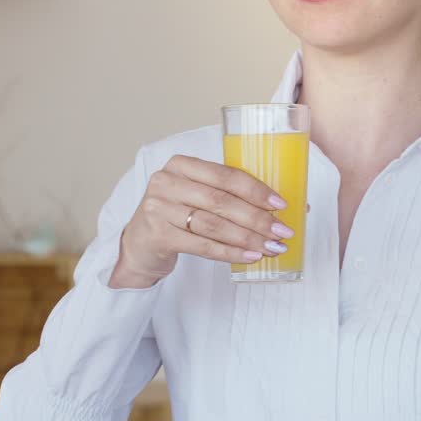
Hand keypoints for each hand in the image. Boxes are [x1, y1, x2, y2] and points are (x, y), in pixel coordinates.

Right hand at [109, 155, 294, 288]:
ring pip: (213, 224)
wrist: (138, 245)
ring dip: (247, 238)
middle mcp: (167, 182)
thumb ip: (227, 195)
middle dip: (257, 218)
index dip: (256, 190)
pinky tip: (249, 256)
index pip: (225, 175)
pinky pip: (202, 245)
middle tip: (281, 231)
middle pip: (221, 200)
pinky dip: (229, 252)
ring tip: (270, 247)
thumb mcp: (194, 196)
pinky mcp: (158, 234)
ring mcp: (159, 208)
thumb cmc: (175, 217)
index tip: (280, 204)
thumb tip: (278, 206)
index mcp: (181, 165)